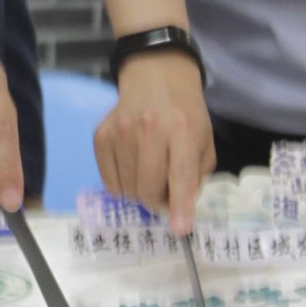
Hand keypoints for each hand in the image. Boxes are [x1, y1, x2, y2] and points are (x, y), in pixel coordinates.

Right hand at [93, 50, 212, 234]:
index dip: (179, 205)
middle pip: (147, 188)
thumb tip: (178, 212)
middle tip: (164, 192)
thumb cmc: (185, 115)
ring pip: (127, 190)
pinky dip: (122, 184)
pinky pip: (109, 181)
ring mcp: (120, 130)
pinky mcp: (101, 134)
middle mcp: (149, 127)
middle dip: (156, 202)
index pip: (180, 174)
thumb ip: (195, 178)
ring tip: (149, 172)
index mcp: (183, 130)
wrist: (155, 78)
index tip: (179, 228)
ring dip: (139, 192)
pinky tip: (131, 166)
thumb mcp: (204, 142)